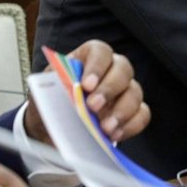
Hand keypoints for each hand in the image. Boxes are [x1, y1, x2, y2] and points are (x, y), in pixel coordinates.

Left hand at [25, 39, 149, 142]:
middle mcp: (110, 71)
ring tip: (105, 128)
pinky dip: (131, 125)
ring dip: (122, 110)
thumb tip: (70, 92)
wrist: (50, 129)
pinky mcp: (131, 113)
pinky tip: (115, 135)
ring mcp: (124, 92)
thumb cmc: (49, 104)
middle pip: (123, 69)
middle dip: (110, 88)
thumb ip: (55, 89)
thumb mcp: (44, 93)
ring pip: (135, 92)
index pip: (100, 52)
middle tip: (93, 107)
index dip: (96, 66)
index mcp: (87, 58)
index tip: (86, 85)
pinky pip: (142, 114)